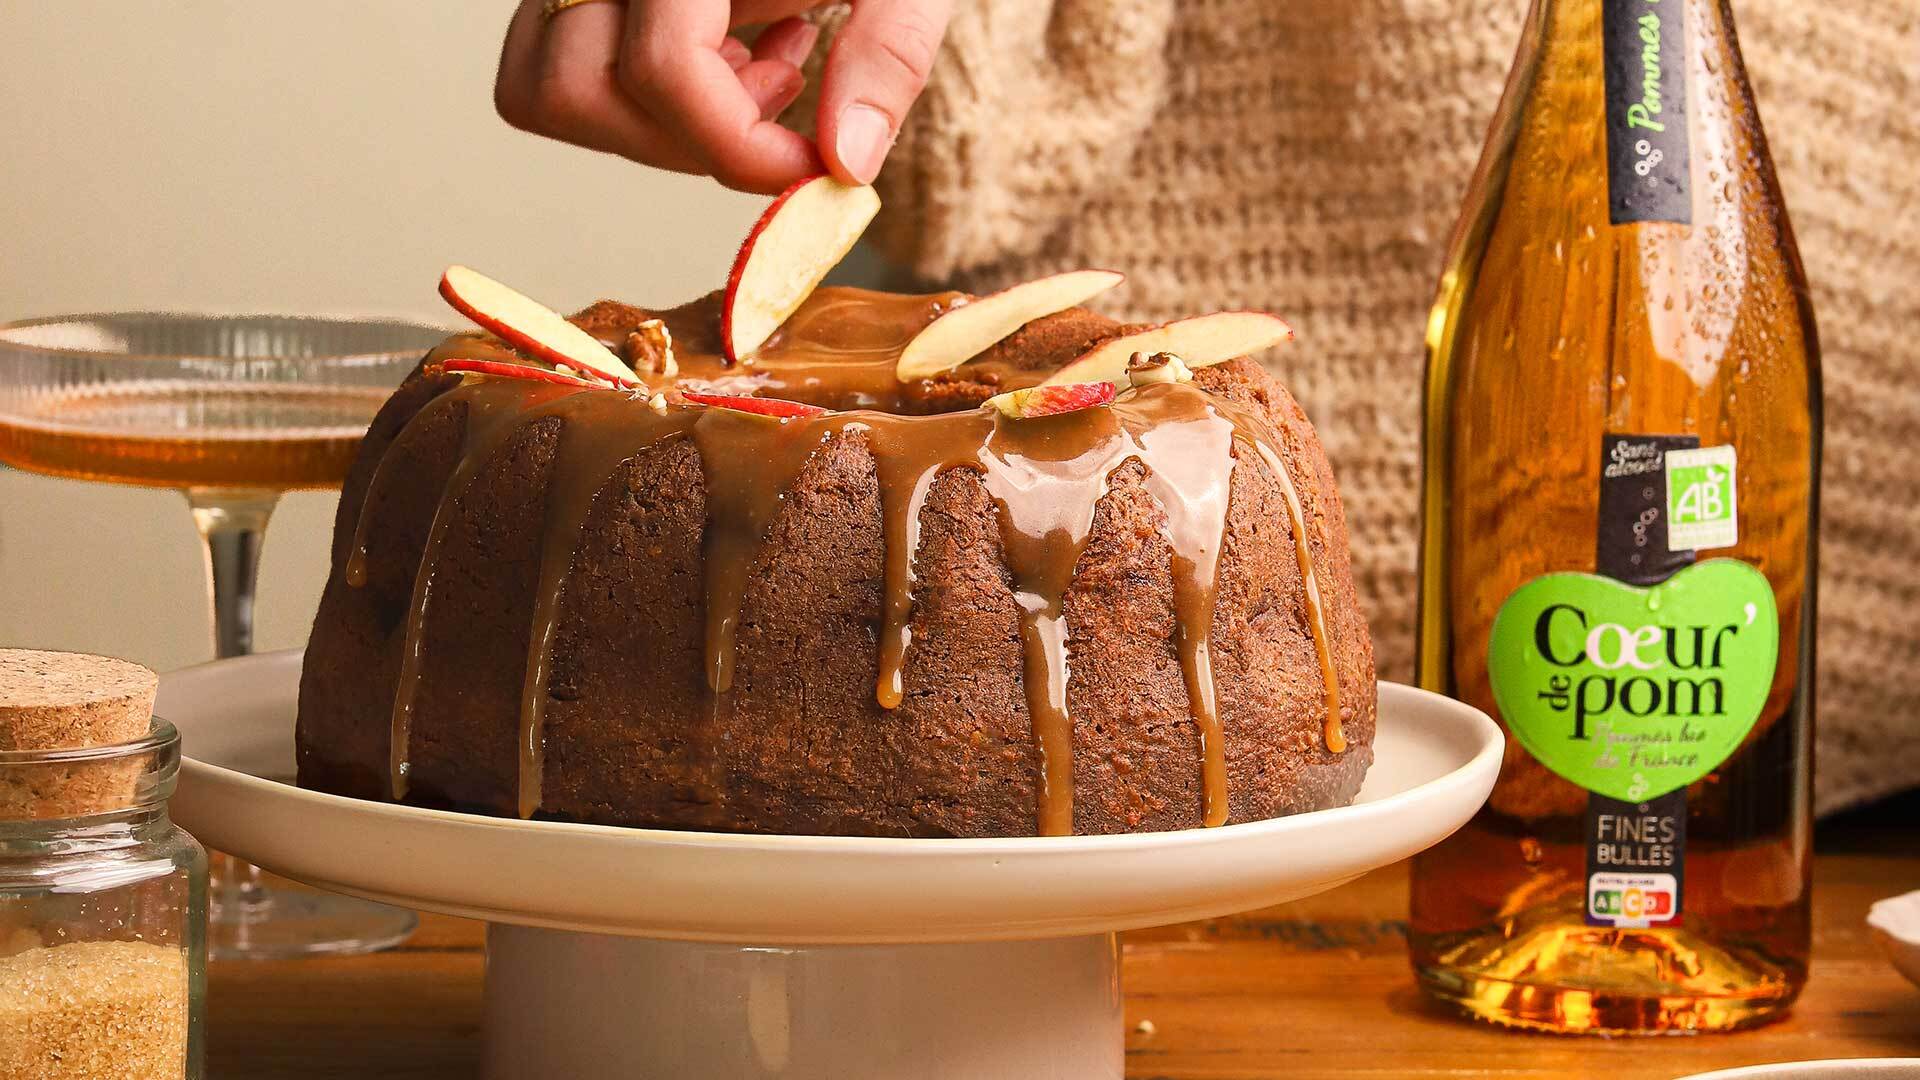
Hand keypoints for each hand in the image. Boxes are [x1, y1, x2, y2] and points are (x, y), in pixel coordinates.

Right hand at [495, 0, 952, 193]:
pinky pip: (556, 66)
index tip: (809, 163)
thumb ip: (888, 51)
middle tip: (785, 90)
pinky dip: (641, 95)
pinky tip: (730, 54)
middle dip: (692, 134)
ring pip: (552, 88)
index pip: (663, 65)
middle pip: (581, 89)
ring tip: (755, 69)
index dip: (734, 143)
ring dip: (659, 120)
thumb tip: (844, 160)